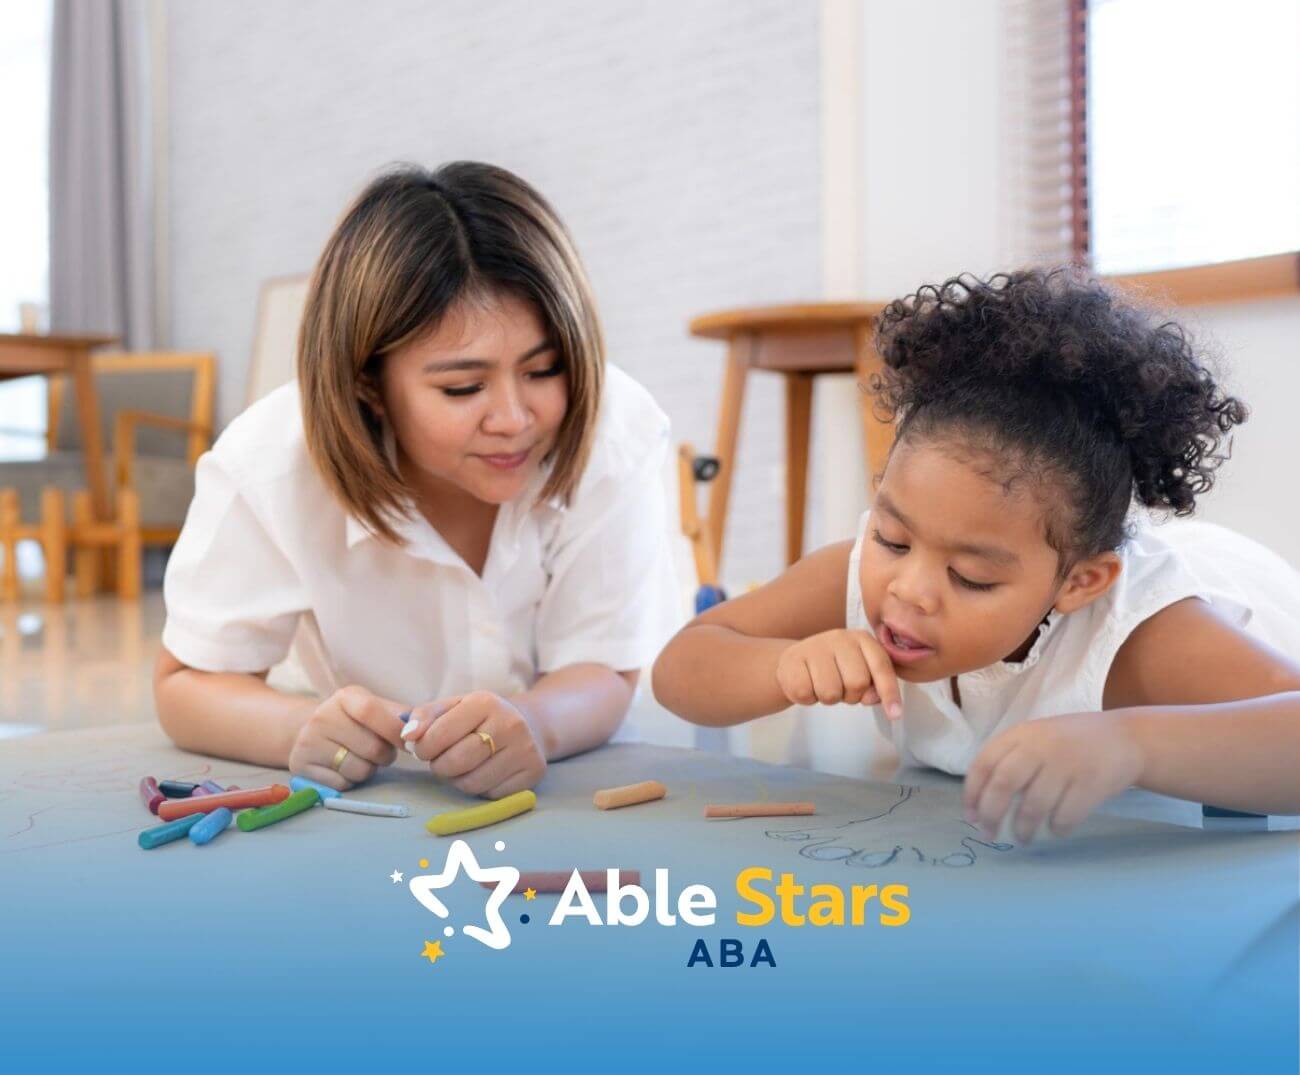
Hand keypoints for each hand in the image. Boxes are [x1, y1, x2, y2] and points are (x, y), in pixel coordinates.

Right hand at [288, 685, 406, 790]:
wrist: (312, 732)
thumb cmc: (355, 722)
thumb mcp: (376, 708)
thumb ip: (401, 716)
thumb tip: (420, 730)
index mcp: (345, 697)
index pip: (371, 711)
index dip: (395, 730)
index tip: (411, 742)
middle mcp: (322, 716)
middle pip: (372, 747)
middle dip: (386, 755)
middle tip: (381, 751)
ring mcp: (308, 742)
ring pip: (359, 770)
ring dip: (368, 770)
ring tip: (360, 758)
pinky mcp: (300, 767)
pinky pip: (342, 784)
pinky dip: (350, 781)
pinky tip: (343, 768)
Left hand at [403, 690, 546, 798]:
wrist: (529, 725)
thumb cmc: (480, 718)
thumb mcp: (453, 707)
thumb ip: (424, 716)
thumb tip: (407, 736)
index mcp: (486, 702)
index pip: (440, 734)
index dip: (422, 747)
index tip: (422, 749)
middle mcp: (510, 724)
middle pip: (456, 762)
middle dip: (439, 766)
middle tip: (439, 761)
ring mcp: (525, 750)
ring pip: (472, 783)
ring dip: (457, 780)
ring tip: (461, 767)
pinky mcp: (533, 773)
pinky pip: (491, 794)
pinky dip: (480, 788)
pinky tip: (483, 773)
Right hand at [775, 629, 902, 717]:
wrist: (795, 661)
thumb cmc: (833, 669)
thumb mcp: (859, 673)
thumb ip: (874, 685)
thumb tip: (873, 698)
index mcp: (862, 639)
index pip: (881, 666)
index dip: (889, 692)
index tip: (895, 714)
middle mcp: (840, 637)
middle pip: (857, 682)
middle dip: (851, 695)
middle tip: (841, 688)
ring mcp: (814, 646)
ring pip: (830, 692)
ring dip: (827, 699)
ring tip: (822, 686)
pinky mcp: (791, 659)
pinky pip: (805, 694)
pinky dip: (807, 698)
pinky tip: (806, 685)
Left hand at [963, 712, 1145, 841]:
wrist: (1126, 737)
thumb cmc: (1071, 743)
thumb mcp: (1037, 738)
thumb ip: (1011, 760)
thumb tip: (980, 804)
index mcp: (1021, 734)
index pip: (984, 763)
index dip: (973, 793)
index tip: (971, 817)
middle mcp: (1041, 746)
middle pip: (1004, 784)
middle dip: (991, 814)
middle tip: (988, 835)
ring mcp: (1067, 763)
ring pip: (1034, 805)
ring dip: (1023, 828)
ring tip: (1022, 838)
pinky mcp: (1092, 783)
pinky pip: (1065, 815)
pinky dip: (1057, 828)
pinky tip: (1056, 829)